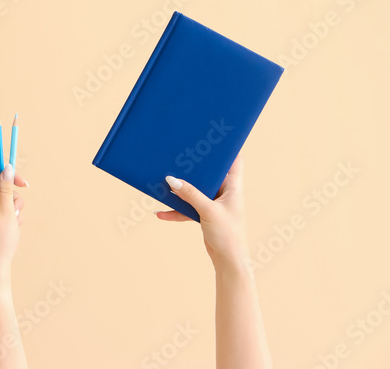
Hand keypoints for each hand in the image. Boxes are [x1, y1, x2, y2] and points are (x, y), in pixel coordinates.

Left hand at [0, 164, 27, 282]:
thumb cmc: (1, 240)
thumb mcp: (7, 211)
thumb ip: (7, 188)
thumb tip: (7, 168)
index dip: (9, 178)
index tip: (24, 184)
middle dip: (12, 200)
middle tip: (15, 213)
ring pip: (1, 202)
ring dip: (12, 211)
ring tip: (13, 225)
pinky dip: (7, 218)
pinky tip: (10, 230)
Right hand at [156, 152, 248, 270]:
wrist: (228, 261)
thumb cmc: (228, 235)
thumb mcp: (208, 211)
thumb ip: (190, 194)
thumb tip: (171, 179)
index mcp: (233, 187)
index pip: (234, 161)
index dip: (228, 147)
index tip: (216, 134)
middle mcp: (225, 192)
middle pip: (209, 172)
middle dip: (194, 166)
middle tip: (181, 153)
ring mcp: (214, 203)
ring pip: (195, 189)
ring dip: (181, 188)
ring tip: (164, 181)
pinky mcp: (205, 214)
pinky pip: (188, 207)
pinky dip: (176, 209)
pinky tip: (161, 212)